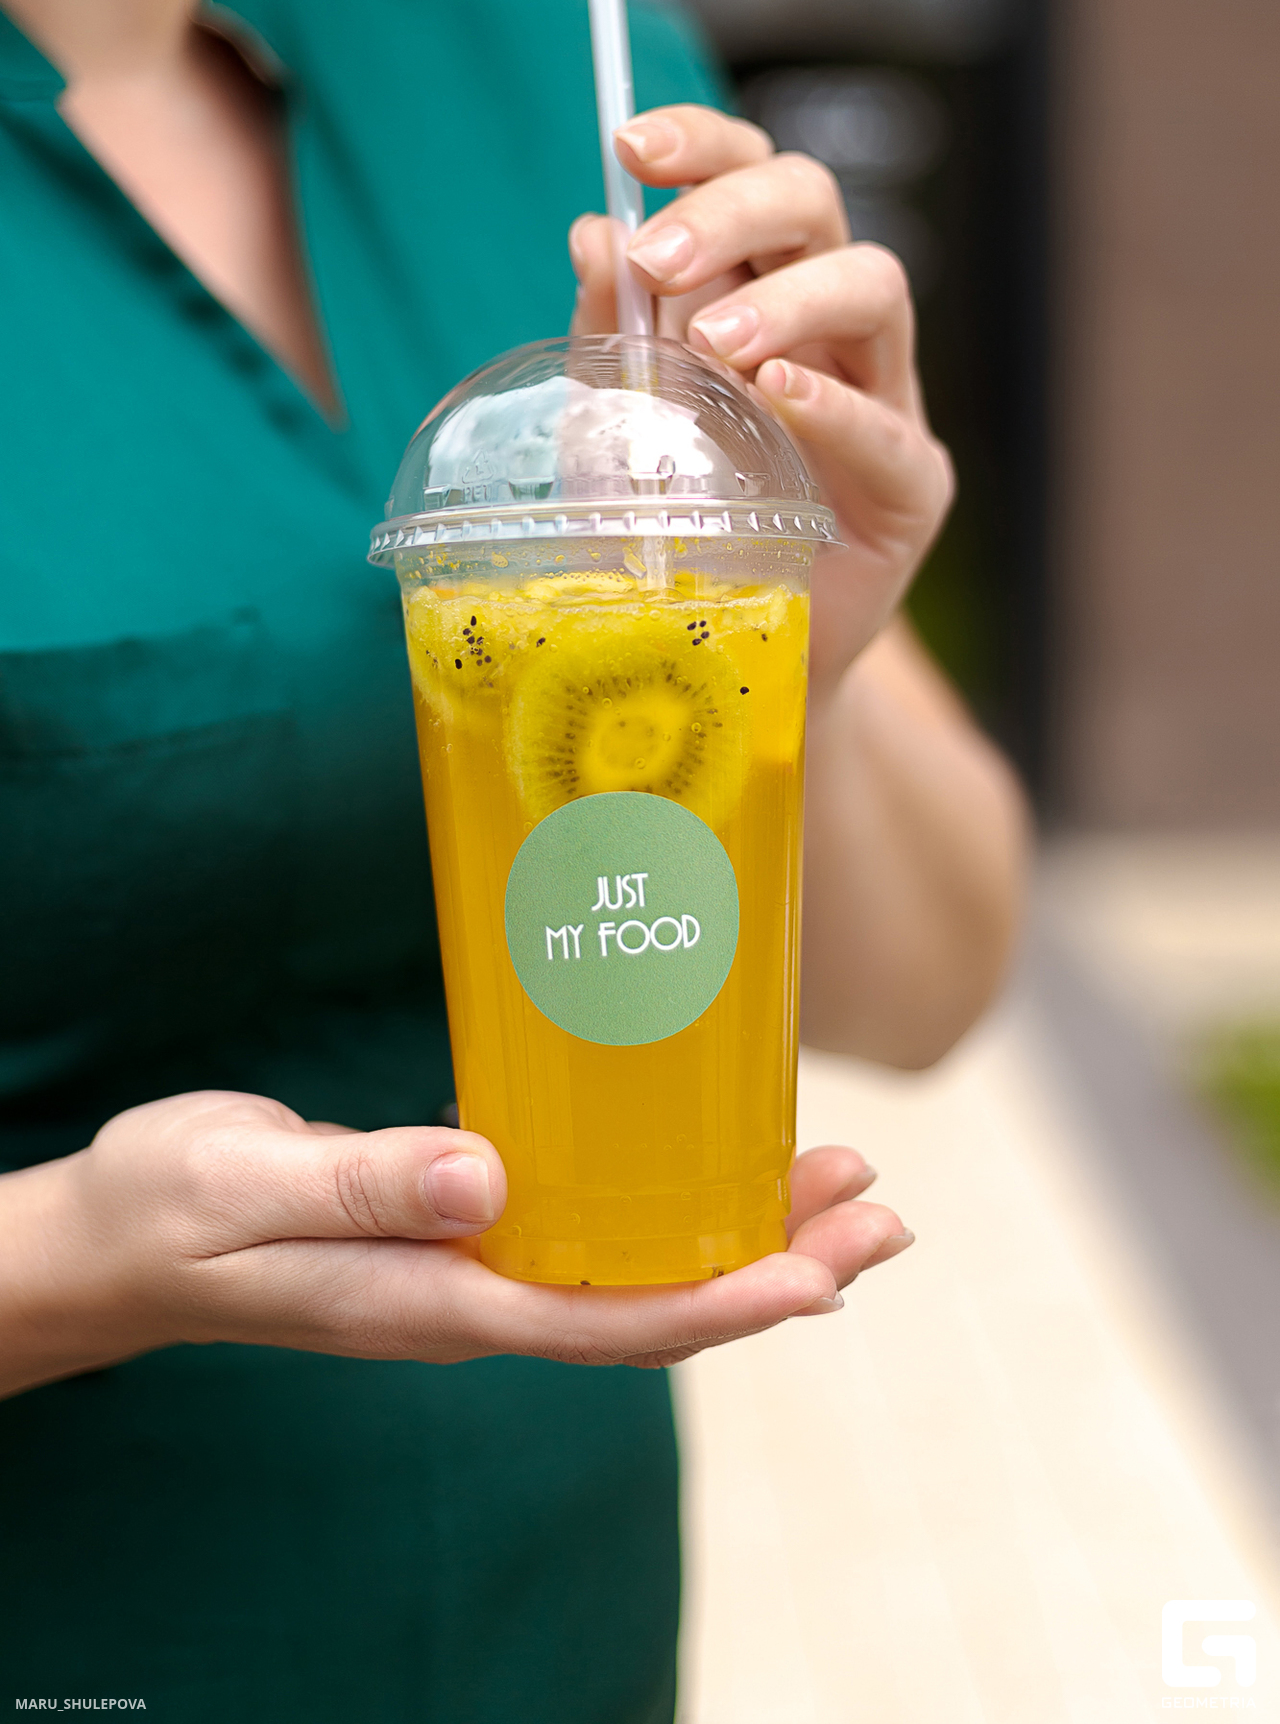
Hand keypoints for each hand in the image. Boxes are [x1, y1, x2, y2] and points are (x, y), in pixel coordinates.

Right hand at [4, 1091, 911, 1392]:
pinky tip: (702, 1158)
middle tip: (881, 1213)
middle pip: (657, 1303)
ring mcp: (471, 1268)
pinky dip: (664, 1199)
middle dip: (776, 1264)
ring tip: (840, 1185)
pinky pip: (589, 1227)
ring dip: (743, 1229)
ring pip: (638, 1264)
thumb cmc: (174, 1211)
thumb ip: (363, 1186)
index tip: (821, 1272)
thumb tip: (487, 1182)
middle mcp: (474, 1298)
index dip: (724, 1302)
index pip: (610, 1323)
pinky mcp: (459, 1226)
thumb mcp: (247, 1187)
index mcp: (436, 1302)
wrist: (119, 1238)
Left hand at [569, 104, 954, 701]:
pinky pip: (889, 429)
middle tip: (661, 259)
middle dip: (734, 211)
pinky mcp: (911, 486)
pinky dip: (834, 407)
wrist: (733, 655)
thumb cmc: (679, 528)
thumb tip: (594, 234)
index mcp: (757, 286)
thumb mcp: (619, 428)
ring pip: (875, 287)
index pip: (749, 173)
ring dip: (789, 300)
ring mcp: (881, 398)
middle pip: (815, 206)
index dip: (702, 143)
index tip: (631, 146)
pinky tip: (779, 397)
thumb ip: (611, 338)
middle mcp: (826, 325)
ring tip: (714, 345)